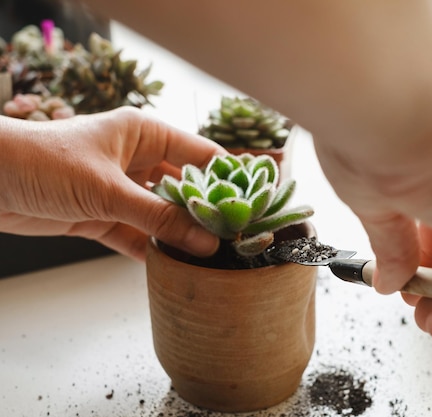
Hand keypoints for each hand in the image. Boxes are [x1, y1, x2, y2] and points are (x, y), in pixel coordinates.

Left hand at [0, 107, 225, 260]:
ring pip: (164, 215)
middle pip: (186, 188)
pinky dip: (154, 250)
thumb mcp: (109, 190)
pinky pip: (139, 235)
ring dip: (182, 236)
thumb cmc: (45, 162)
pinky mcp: (104, 216)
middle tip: (237, 237)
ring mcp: (122, 190)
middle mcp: (138, 160)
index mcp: (145, 134)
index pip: (201, 155)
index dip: (229, 178)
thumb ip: (160, 217)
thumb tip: (207, 241)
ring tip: (213, 257)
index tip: (255, 204)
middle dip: (209, 213)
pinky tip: (176, 267)